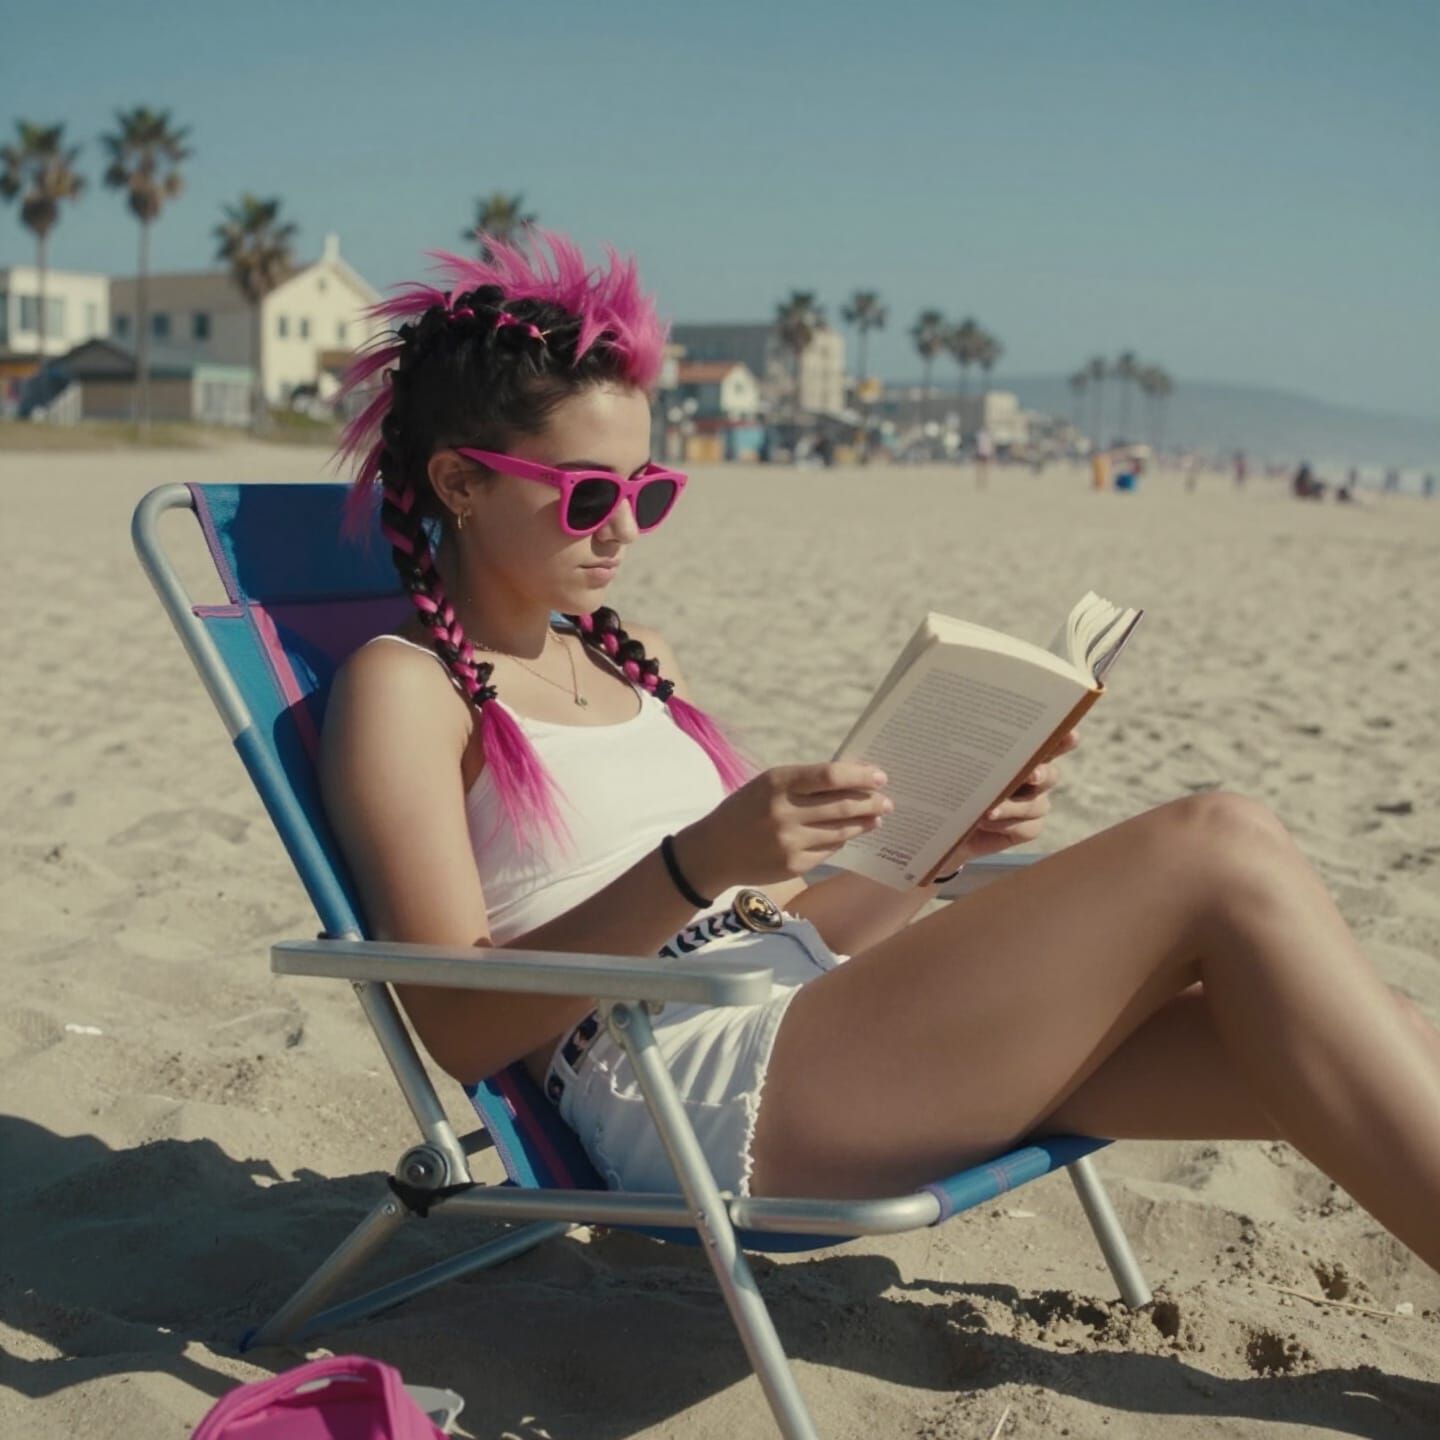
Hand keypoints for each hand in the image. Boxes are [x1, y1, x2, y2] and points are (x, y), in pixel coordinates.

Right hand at [677, 761, 892, 893]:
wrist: (714, 851)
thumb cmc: (746, 809)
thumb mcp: (768, 784)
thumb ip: (805, 781)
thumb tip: (853, 779)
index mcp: (777, 783)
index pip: (830, 775)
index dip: (860, 776)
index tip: (880, 777)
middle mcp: (784, 812)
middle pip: (842, 805)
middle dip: (871, 802)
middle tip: (887, 801)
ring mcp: (790, 842)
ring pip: (841, 830)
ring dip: (864, 823)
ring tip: (876, 818)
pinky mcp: (794, 865)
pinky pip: (830, 850)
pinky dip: (841, 840)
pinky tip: (847, 835)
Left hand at [935, 728, 1078, 869]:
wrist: (942, 823)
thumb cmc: (946, 784)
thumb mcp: (951, 764)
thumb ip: (965, 753)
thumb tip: (965, 737)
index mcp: (1019, 752)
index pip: (1046, 741)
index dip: (1062, 737)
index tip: (1069, 733)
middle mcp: (1033, 776)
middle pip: (1049, 774)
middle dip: (1042, 774)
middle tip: (1031, 774)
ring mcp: (1033, 804)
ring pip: (1036, 804)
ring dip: (1014, 807)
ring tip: (988, 811)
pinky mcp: (1028, 828)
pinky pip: (1028, 827)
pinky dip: (1008, 825)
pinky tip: (986, 824)